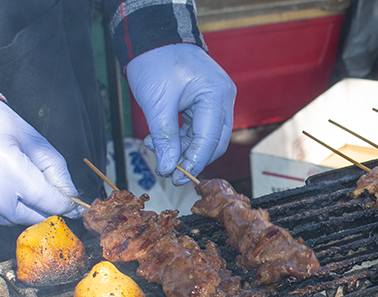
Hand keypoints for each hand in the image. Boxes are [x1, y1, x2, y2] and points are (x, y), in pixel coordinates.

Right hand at [0, 99, 82, 225]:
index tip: (73, 206)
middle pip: (27, 215)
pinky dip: (2, 207)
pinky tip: (0, 186)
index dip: (62, 204)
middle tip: (48, 197)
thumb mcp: (35, 141)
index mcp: (4, 162)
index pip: (43, 198)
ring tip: (19, 185)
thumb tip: (70, 197)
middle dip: (43, 208)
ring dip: (22, 208)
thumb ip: (56, 171)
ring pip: (9, 219)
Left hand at [126, 43, 235, 184]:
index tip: (174, 178)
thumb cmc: (155, 61)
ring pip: (207, 137)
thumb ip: (165, 137)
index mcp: (216, 95)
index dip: (192, 162)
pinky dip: (183, 136)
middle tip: (167, 170)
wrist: (153, 37)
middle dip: (190, 158)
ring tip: (155, 146)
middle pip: (214, 142)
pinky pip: (201, 127)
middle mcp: (224, 97)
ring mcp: (219, 98)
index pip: (209, 140)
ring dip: (183, 147)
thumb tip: (168, 167)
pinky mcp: (209, 100)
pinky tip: (161, 138)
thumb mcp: (156, 103)